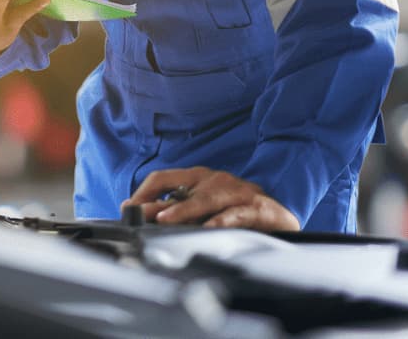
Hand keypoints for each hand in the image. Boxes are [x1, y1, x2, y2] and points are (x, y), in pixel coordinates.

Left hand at [120, 167, 300, 230]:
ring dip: (184, 210)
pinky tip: (208, 229)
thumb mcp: (203, 208)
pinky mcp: (254, 207)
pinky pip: (234, 214)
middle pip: (180, 188)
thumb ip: (177, 211)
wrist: (279, 216)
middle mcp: (214, 180)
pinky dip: (220, 221)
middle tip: (140, 215)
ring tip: (166, 219)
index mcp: (199, 178)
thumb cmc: (236, 210)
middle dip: (158, 204)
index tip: (128, 208)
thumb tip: (144, 219)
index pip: (164, 178)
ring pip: (206, 199)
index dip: (144, 192)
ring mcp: (235, 192)